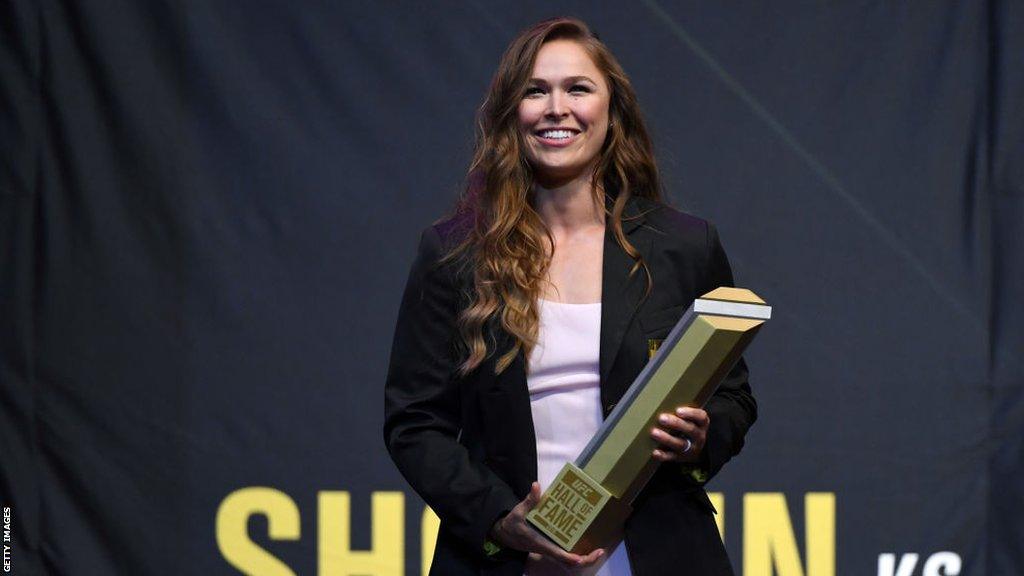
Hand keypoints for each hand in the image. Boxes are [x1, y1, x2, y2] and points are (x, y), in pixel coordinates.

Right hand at [488, 482, 605, 567]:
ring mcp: (550, 549)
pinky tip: (587, 546)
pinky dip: (577, 554)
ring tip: (598, 551)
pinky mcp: (551, 547)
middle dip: (584, 560)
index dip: (568, 557)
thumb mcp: (518, 511)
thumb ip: (529, 500)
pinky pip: (566, 555)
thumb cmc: (513, 524)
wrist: (506, 535)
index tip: (580, 558)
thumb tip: (536, 486)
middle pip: (568, 562)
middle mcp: (547, 548)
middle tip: (599, 552)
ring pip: (568, 561)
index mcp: (540, 542)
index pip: (556, 553)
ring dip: (584, 558)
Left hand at [650, 406, 708, 463]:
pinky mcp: (681, 458)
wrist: (696, 449)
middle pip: (690, 430)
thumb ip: (682, 411)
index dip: (691, 414)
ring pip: (680, 444)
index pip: (701, 417)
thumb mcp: (691, 418)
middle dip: (675, 424)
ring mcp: (690, 448)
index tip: (678, 410)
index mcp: (702, 424)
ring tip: (654, 432)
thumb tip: (661, 398)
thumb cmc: (688, 426)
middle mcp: (698, 436)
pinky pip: (672, 457)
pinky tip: (655, 451)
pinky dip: (663, 455)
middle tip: (661, 418)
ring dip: (666, 438)